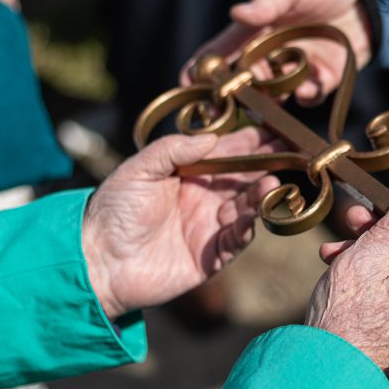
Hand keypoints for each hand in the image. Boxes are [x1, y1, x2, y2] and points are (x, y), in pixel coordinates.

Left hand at [82, 128, 279, 319]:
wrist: (99, 260)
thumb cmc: (114, 210)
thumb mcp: (138, 169)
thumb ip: (173, 150)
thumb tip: (212, 137)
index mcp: (190, 174)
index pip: (228, 153)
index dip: (251, 141)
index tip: (274, 128)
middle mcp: (205, 198)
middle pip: (245, 178)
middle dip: (267, 165)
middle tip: (290, 153)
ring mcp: (210, 227)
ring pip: (247, 208)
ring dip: (261, 196)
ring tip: (271, 184)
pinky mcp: (212, 257)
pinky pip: (237, 241)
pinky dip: (247, 229)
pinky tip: (252, 218)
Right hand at [183, 0, 372, 104]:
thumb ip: (269, 1)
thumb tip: (238, 14)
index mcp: (255, 30)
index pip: (220, 53)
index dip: (201, 70)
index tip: (185, 85)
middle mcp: (270, 55)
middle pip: (243, 82)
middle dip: (235, 94)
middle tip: (233, 100)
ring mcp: (294, 71)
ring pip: (272, 97)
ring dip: (271, 98)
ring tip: (275, 91)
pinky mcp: (320, 81)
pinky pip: (306, 98)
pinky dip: (306, 95)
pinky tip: (310, 86)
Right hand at [306, 192, 388, 374]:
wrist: (329, 371)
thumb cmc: (346, 316)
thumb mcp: (367, 258)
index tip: (370, 208)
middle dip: (375, 233)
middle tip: (348, 221)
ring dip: (362, 253)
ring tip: (331, 253)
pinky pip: (386, 289)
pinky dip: (363, 277)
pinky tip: (336, 272)